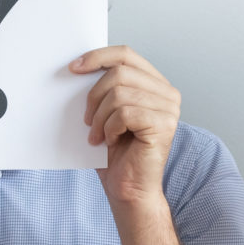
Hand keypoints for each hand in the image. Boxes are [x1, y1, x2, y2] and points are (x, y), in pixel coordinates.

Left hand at [80, 46, 180, 209]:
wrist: (129, 190)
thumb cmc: (117, 154)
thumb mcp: (107, 112)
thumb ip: (104, 87)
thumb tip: (79, 66)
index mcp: (155, 85)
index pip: (126, 55)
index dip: (98, 57)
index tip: (74, 68)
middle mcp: (167, 94)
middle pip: (120, 72)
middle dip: (94, 96)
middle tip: (87, 120)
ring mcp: (169, 109)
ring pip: (119, 93)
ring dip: (100, 117)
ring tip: (98, 135)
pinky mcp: (163, 125)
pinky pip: (124, 113)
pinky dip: (110, 128)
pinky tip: (111, 142)